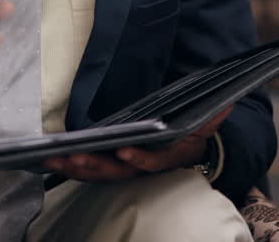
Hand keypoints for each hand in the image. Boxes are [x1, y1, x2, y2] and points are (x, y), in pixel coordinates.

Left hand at [43, 106, 231, 182]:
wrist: (187, 147)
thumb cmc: (192, 133)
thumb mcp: (206, 123)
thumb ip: (213, 116)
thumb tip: (225, 105)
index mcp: (166, 158)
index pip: (152, 162)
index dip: (139, 159)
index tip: (125, 152)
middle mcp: (143, 168)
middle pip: (117, 172)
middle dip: (95, 165)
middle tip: (74, 156)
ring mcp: (125, 169)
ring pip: (99, 173)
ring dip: (76, 167)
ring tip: (54, 158)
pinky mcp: (111, 165)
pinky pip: (90, 170)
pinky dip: (72, 166)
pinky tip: (53, 158)